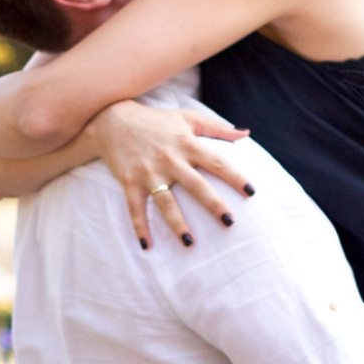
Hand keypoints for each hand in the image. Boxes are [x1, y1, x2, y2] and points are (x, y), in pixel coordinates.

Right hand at [88, 100, 251, 249]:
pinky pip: (135, 208)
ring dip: (177, 224)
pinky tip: (146, 245)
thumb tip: (246, 134)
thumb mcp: (187, 118)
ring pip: (166, 202)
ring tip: (190, 244)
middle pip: (196, 186)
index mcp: (186, 144)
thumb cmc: (155, 120)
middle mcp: (170, 159)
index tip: (251, 192)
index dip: (235, 177)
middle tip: (230, 223)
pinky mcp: (129, 182)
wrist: (111, 119)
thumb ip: (217, 127)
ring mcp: (149, 172)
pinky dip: (139, 227)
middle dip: (213, 205)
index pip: (217, 162)